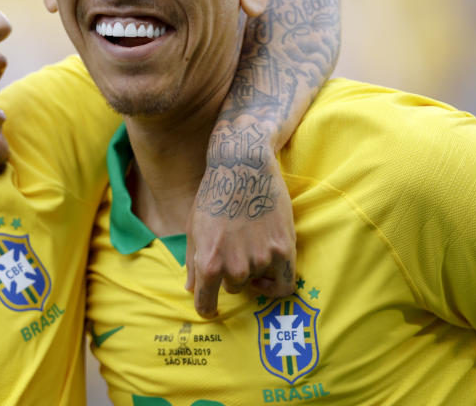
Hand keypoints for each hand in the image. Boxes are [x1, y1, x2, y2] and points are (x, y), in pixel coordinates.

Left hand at [185, 125, 295, 316]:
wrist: (243, 166)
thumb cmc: (214, 194)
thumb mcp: (194, 228)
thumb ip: (193, 262)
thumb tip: (190, 290)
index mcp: (208, 262)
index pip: (206, 303)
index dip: (206, 307)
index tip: (210, 308)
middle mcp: (235, 266)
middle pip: (233, 288)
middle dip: (231, 274)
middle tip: (233, 247)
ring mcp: (261, 260)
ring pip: (256, 282)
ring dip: (253, 269)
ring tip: (249, 240)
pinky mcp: (283, 250)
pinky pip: (284, 285)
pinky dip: (275, 285)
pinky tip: (269, 271)